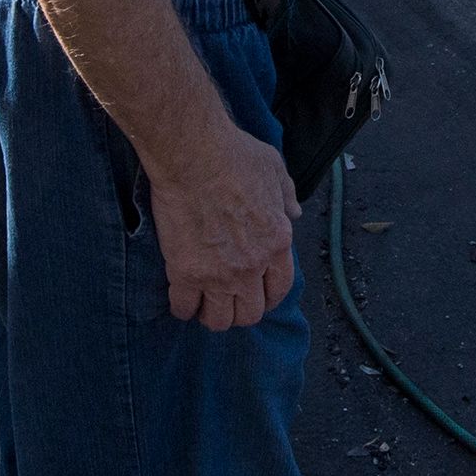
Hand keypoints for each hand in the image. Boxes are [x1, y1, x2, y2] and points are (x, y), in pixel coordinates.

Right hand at [147, 127, 299, 329]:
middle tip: (228, 302)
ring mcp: (219, 274)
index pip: (280, 289)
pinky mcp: (186, 273)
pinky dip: (183, 309)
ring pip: (219, 320)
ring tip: (204, 307)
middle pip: (251, 313)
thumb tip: (294, 212)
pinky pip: (184, 307)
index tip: (258, 296)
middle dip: (241, 311)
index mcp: (277, 243)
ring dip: (213, 317)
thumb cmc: (235, 157)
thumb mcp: (275, 170)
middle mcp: (252, 267)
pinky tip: (181, 303)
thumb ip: (286, 196)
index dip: (269, 298)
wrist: (194, 156)